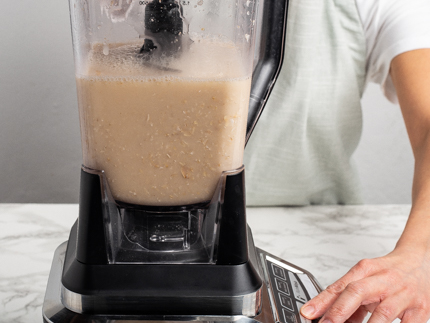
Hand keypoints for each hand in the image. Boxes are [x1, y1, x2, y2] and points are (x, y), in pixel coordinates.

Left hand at [300, 245, 429, 321]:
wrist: (419, 260)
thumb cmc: (388, 271)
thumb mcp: (366, 278)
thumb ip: (348, 298)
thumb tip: (329, 317)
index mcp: (365, 269)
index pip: (340, 285)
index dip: (322, 301)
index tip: (308, 313)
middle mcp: (383, 279)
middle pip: (357, 292)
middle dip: (338, 312)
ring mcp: (403, 294)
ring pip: (382, 313)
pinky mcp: (420, 309)